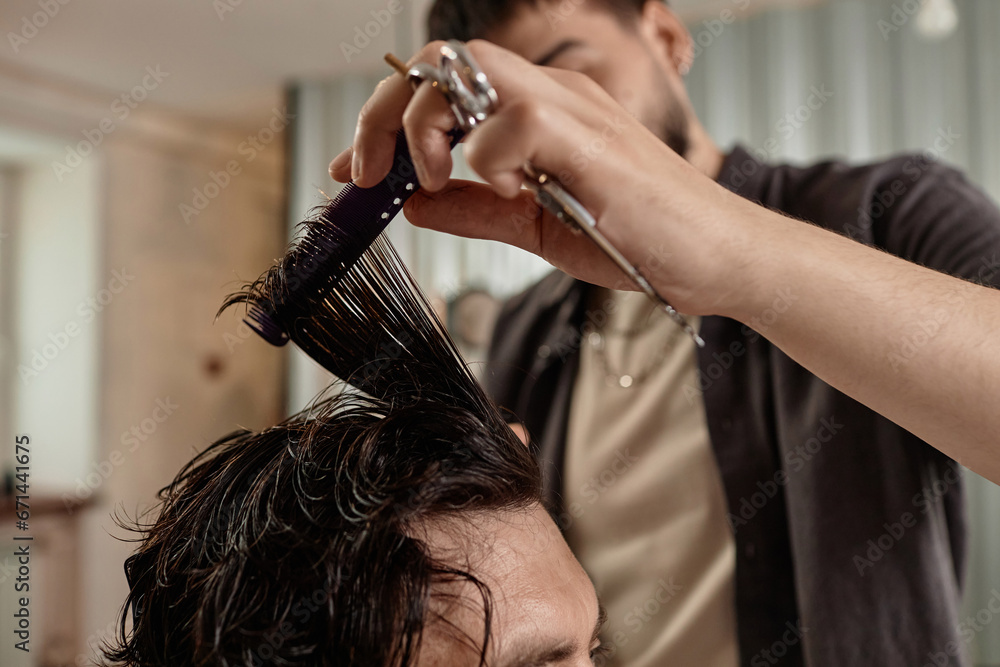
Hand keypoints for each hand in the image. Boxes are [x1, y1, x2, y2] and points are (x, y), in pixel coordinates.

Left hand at [329, 40, 761, 316]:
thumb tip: (413, 203)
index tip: (356, 171)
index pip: (446, 86)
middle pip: (445, 61)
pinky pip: (519, 117)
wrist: (718, 260)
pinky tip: (510, 190)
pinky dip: (491, 156)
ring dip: (429, 127)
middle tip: (372, 173)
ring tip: (436, 178)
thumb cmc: (640, 240)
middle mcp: (554, 96)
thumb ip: (476, 210)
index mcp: (539, 113)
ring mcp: (577, 111)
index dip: (386, 120)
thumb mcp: (536, 228)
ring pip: (472, 71)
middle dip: (386, 113)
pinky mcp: (596, 140)